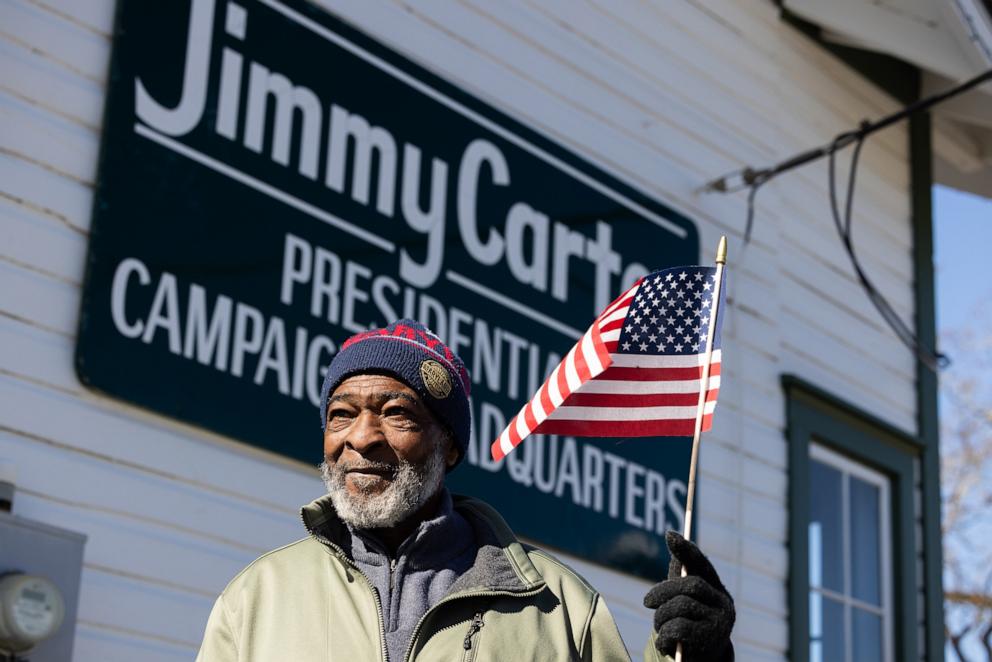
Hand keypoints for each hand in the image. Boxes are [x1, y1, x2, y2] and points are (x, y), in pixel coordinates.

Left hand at [642, 531, 734, 660]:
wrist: (701, 660)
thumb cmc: (689, 622)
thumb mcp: (685, 597)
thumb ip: (679, 571)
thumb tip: (671, 534)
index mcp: (716, 588)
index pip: (702, 563)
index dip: (686, 550)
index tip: (670, 535)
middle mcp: (723, 604)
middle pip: (689, 585)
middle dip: (662, 591)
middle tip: (647, 602)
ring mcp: (719, 623)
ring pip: (680, 607)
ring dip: (661, 617)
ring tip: (659, 625)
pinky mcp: (709, 642)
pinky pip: (678, 629)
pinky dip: (663, 635)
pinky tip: (664, 641)